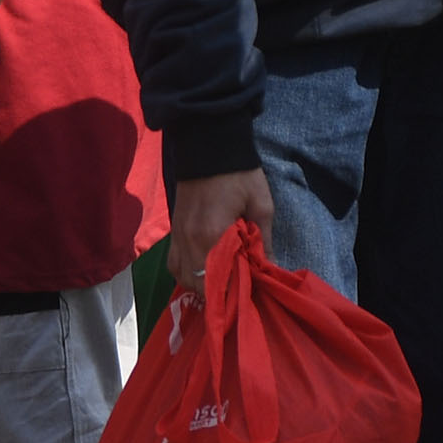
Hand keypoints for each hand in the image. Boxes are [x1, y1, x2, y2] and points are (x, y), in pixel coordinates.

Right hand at [164, 167, 273, 292]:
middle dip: (215, 295)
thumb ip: (263, 241)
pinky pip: (173, 262)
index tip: (248, 298)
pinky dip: (186, 272)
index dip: (230, 295)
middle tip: (237, 294)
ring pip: (180, 275)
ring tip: (220, 284)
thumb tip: (269, 269)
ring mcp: (177, 234)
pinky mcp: (174, 228)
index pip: (216, 280)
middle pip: (195, 283)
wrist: (209, 144)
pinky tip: (203, 269)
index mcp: (212, 234)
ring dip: (198, 284)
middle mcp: (189, 239)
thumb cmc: (240, 175)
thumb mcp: (261, 206)